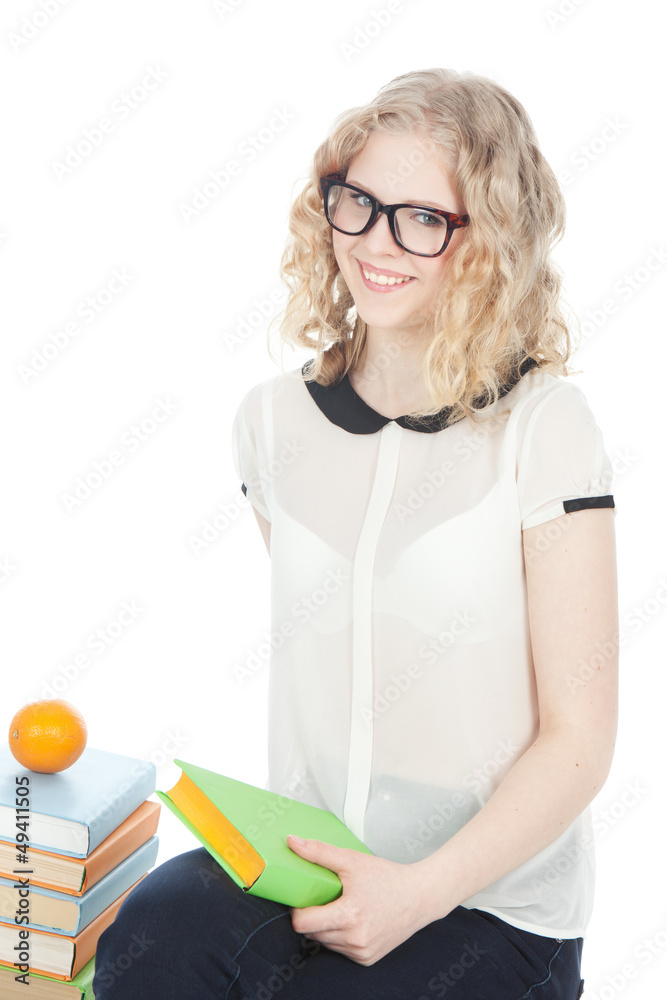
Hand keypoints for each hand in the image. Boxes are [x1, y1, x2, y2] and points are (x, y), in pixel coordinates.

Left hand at [285, 834, 443, 966]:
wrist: (420, 897)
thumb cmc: (388, 878)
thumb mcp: (352, 860)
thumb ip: (319, 852)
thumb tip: (293, 843)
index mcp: (349, 916)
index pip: (303, 923)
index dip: (297, 909)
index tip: (303, 897)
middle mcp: (355, 939)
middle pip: (312, 932)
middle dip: (312, 915)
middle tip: (324, 898)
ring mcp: (361, 951)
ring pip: (325, 942)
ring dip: (326, 927)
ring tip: (340, 907)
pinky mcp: (367, 959)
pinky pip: (341, 949)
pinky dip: (340, 936)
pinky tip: (352, 920)